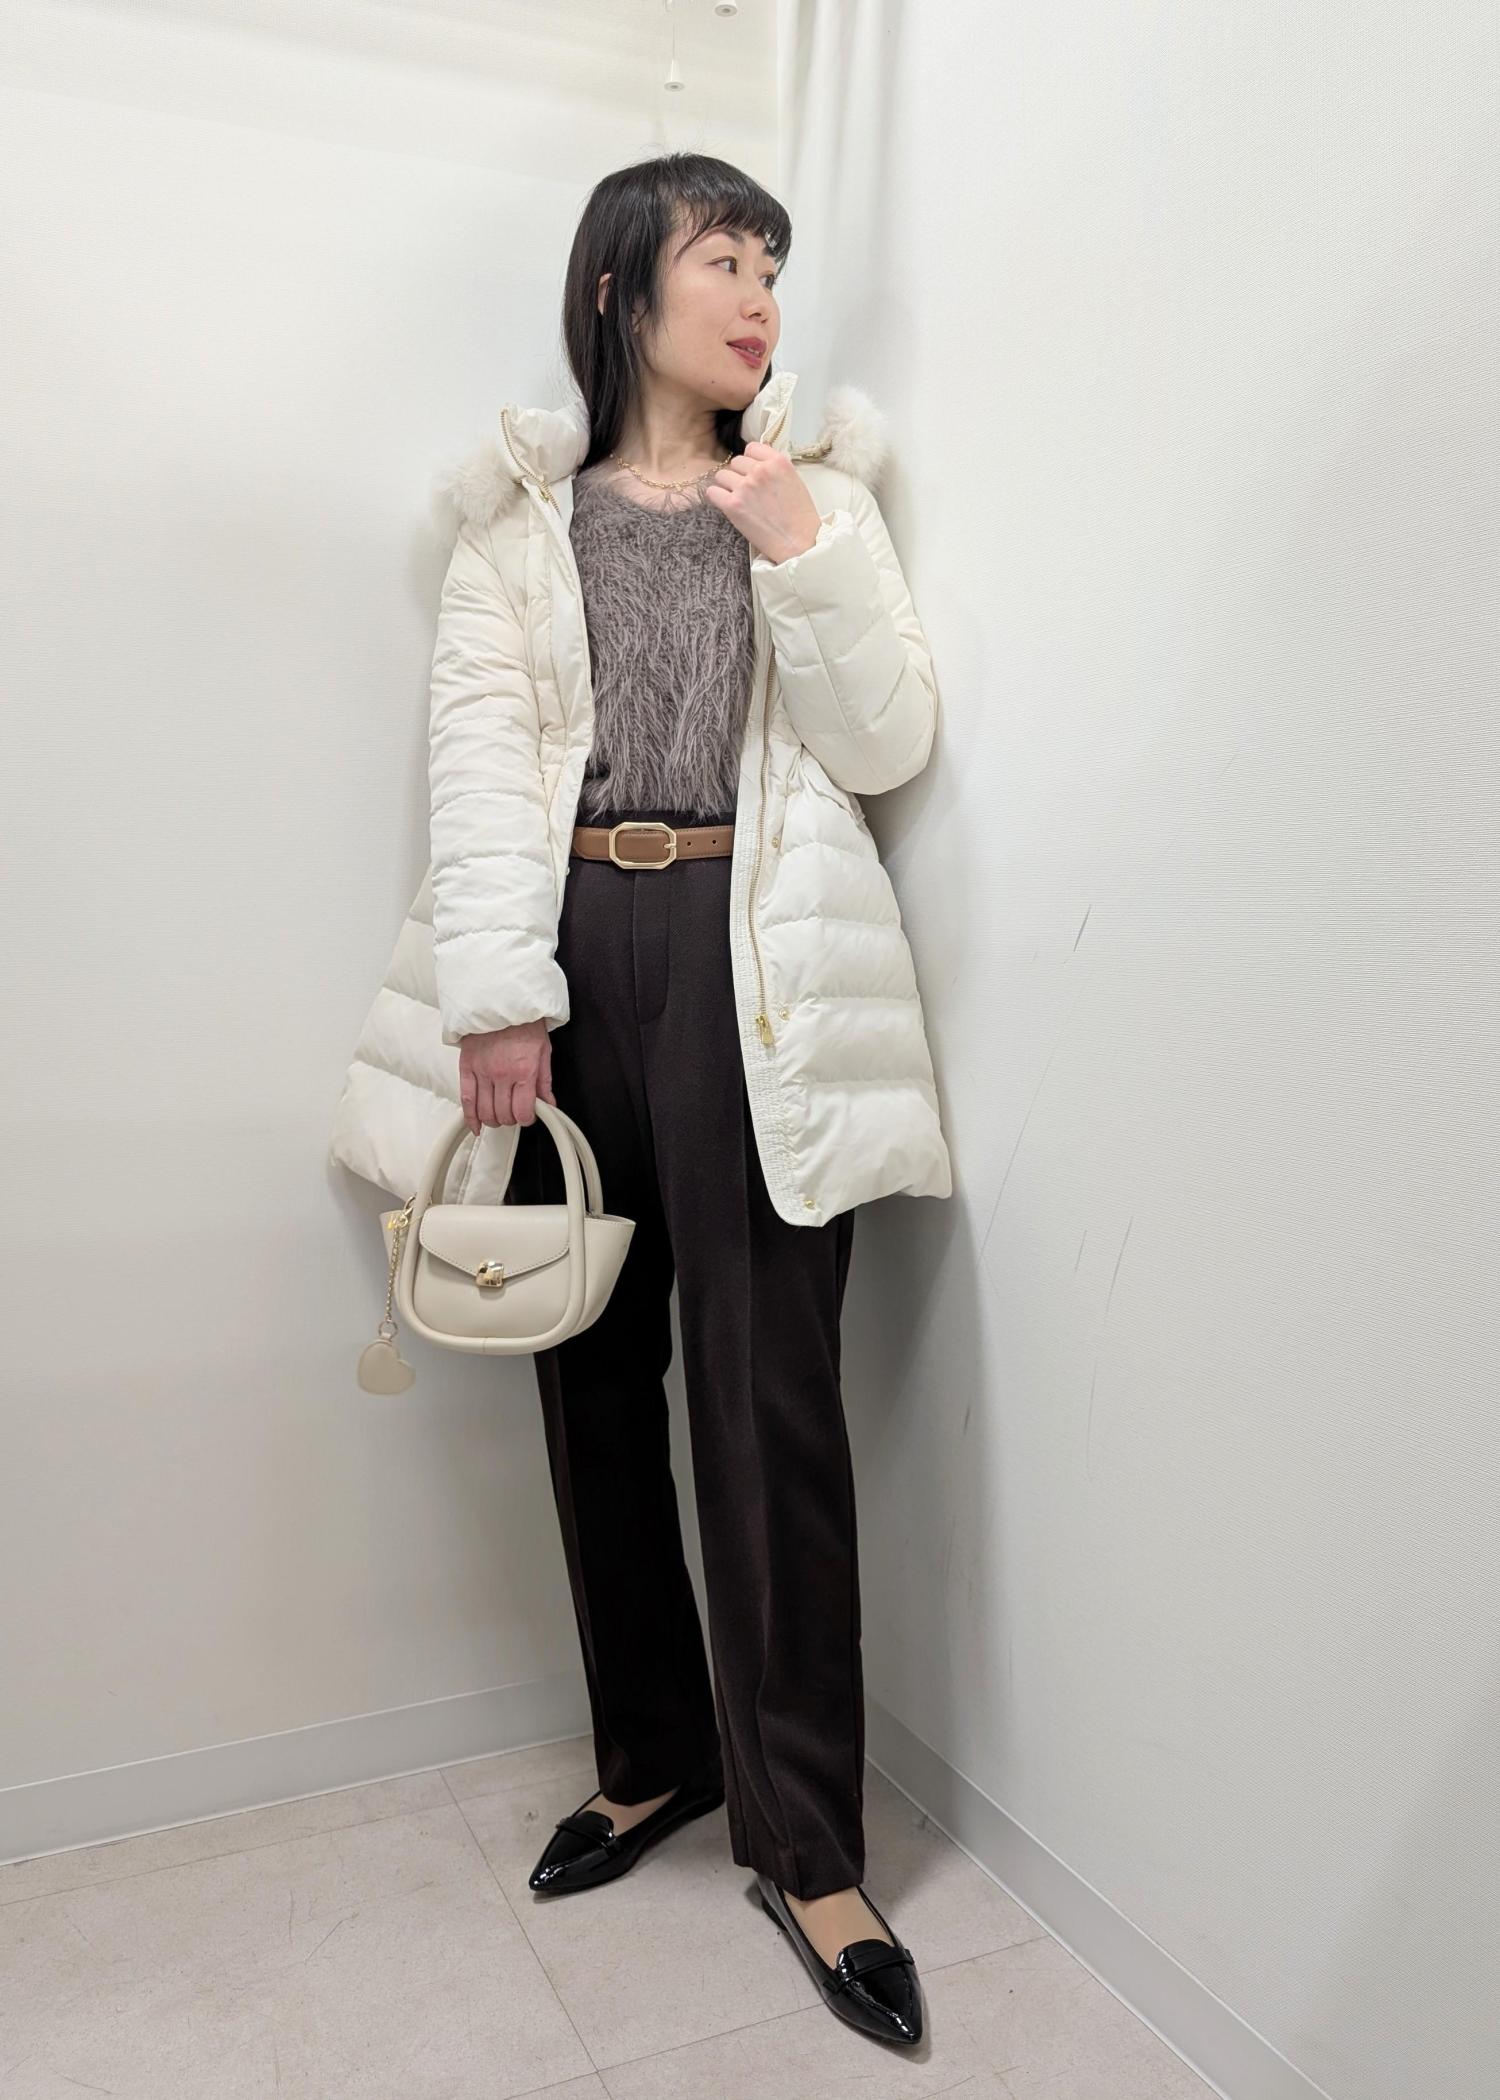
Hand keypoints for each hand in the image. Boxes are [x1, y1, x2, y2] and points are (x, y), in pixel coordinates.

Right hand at [458, 1019, 556, 1132]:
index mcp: (524, 1070)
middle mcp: (502, 1074)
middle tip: (514, 1113)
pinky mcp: (466, 1067)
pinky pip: (466, 1099)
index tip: (528, 1116)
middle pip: (503, 1114)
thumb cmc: (524, 1023)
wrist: (502, 1001)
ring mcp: (482, 1072)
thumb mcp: (543, 1050)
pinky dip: (470, 1117)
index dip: (527, 1119)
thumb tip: (549, 1105)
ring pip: (485, 1111)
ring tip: (499, 1115)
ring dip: (493, 1119)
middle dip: (510, 1119)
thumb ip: (544, 1081)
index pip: (523, 1112)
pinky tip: (476, 1126)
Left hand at [703, 440, 824, 563]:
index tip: (751, 471)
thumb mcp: (794, 481)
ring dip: (727, 486)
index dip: (750, 460)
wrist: (799, 543)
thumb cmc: (800, 517)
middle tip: (747, 491)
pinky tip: (725, 504)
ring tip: (738, 500)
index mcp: (778, 462)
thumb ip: (775, 469)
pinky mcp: (733, 505)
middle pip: (735, 462)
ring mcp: (745, 487)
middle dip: (739, 474)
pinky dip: (716, 497)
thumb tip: (758, 465)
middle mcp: (760, 470)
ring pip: (722, 476)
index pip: (751, 448)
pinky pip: (712, 492)